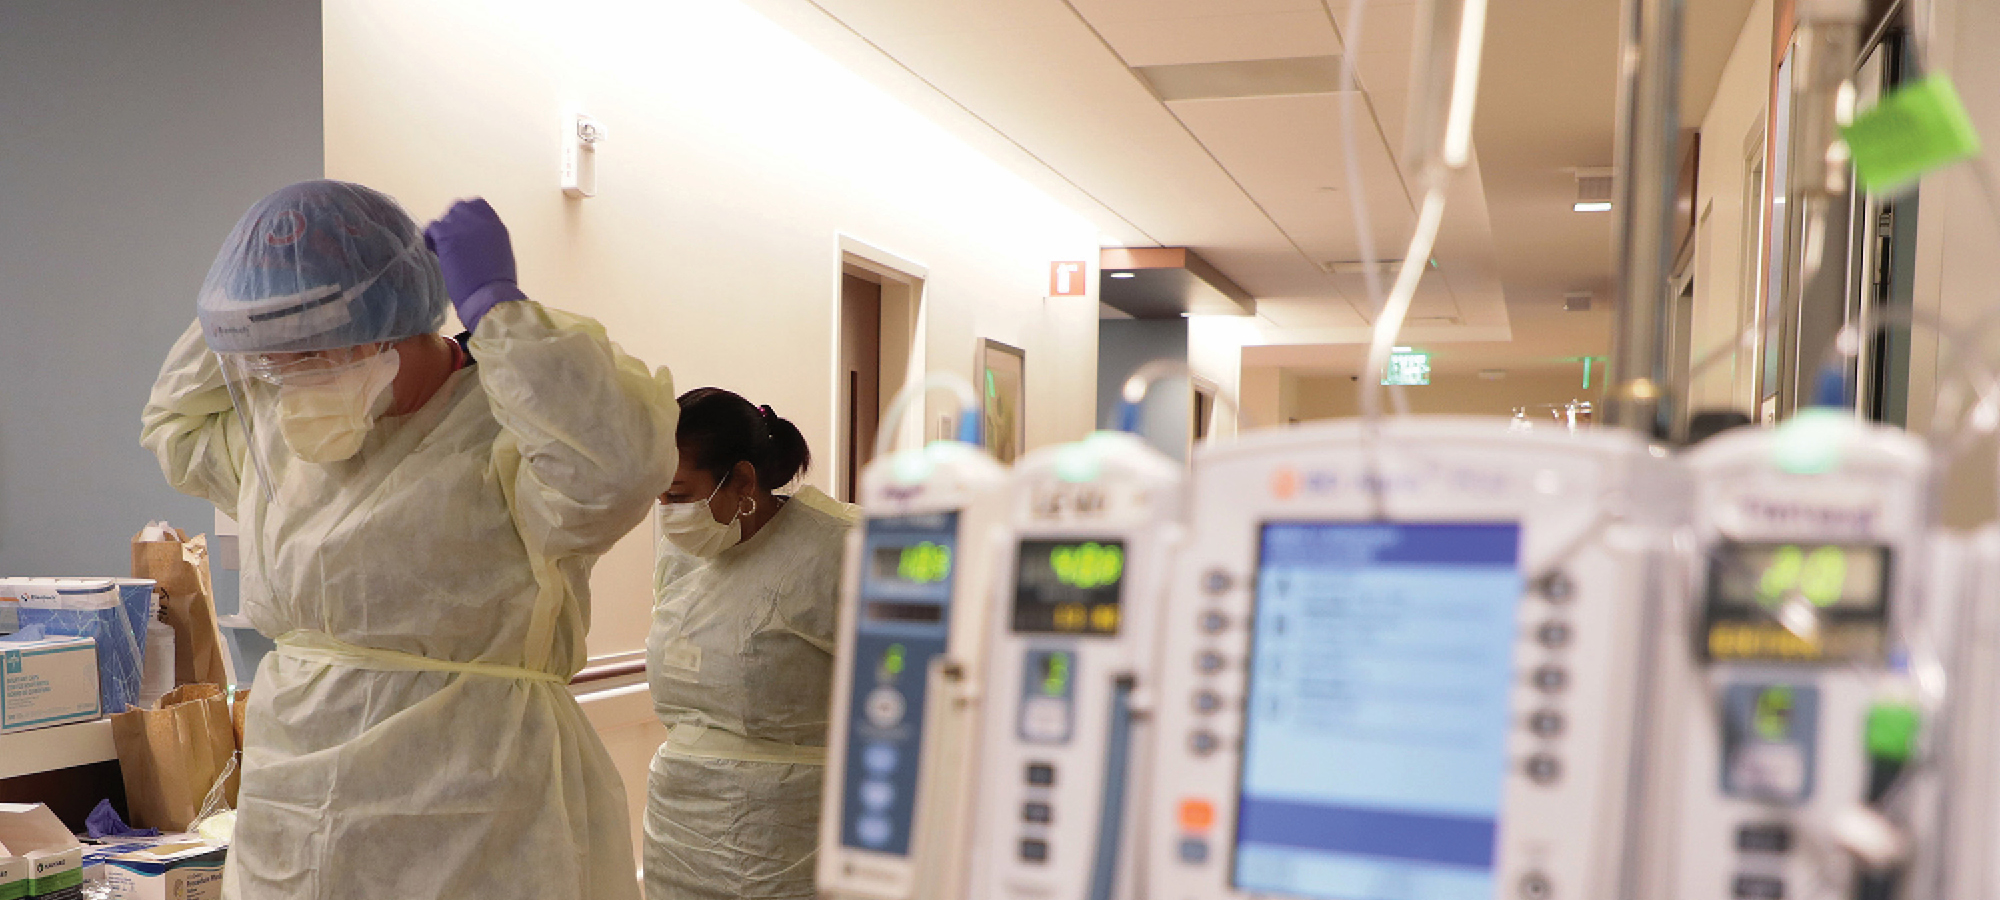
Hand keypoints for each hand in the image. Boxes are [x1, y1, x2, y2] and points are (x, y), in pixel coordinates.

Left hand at [424, 198, 525, 330]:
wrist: (489, 295)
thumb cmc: (497, 285)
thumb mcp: (501, 253)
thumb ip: (488, 238)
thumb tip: (473, 239)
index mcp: (496, 225)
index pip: (477, 204)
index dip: (467, 215)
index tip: (463, 229)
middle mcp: (480, 220)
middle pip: (459, 207)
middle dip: (453, 222)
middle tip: (452, 241)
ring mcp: (462, 226)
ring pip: (445, 218)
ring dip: (443, 232)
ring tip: (445, 250)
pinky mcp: (446, 235)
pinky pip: (431, 227)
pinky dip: (430, 238)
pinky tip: (435, 251)